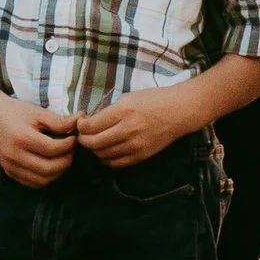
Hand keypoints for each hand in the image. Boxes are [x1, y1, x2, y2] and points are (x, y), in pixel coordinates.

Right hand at [0, 92, 74, 183]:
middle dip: (66, 160)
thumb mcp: (38, 112)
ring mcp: (10, 167)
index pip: (52, 149)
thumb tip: (80, 121)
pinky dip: (46, 177)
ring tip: (63, 157)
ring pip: (43, 180)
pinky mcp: (10, 173)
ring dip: (58, 171)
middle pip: (48, 168)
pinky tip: (51, 164)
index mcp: (21, 138)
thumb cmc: (17, 112)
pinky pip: (33, 183)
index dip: (69, 145)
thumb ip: (59, 121)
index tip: (75, 138)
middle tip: (71, 150)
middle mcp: (14, 156)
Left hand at [77, 82, 199, 166]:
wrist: (179, 111)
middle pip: (94, 143)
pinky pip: (116, 163)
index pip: (92, 125)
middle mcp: (128, 130)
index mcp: (123, 111)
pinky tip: (106, 151)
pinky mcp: (141, 156)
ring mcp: (135, 145)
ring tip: (94, 142)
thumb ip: (110, 110)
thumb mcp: (129, 97)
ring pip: (103, 155)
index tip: (80, 123)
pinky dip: (107, 159)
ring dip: (94, 150)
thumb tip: (92, 121)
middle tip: (83, 135)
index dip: (81, 126)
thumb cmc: (154, 99)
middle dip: (83, 140)